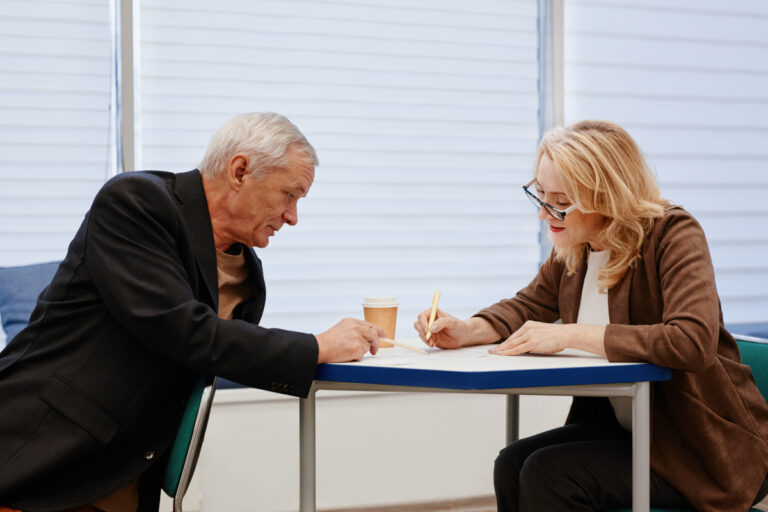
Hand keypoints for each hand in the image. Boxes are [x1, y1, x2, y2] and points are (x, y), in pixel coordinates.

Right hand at [316, 318, 383, 362]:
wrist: (319, 348)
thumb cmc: (328, 342)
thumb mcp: (342, 328)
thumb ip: (355, 330)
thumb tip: (367, 336)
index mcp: (351, 321)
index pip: (369, 325)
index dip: (378, 330)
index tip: (382, 334)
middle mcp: (355, 327)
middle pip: (374, 334)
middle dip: (376, 343)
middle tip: (374, 350)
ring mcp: (356, 337)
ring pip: (368, 346)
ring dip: (361, 351)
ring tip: (348, 351)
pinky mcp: (356, 347)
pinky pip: (362, 354)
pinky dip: (356, 357)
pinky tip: (347, 354)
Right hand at [413, 308, 471, 348]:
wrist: (462, 336)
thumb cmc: (459, 326)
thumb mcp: (452, 323)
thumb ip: (442, 323)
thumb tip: (431, 328)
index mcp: (433, 313)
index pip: (422, 316)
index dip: (422, 323)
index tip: (427, 330)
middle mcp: (429, 320)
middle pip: (418, 324)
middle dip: (422, 331)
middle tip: (428, 337)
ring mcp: (429, 329)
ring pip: (420, 332)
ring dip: (424, 338)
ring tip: (432, 342)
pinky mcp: (430, 337)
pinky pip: (424, 340)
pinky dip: (427, 342)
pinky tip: (433, 344)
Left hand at [489, 322, 605, 356]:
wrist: (566, 334)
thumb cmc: (557, 336)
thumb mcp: (541, 333)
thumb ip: (532, 337)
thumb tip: (525, 346)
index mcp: (528, 325)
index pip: (514, 335)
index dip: (506, 342)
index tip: (499, 346)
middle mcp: (527, 328)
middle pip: (511, 339)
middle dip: (501, 346)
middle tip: (492, 351)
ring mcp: (529, 335)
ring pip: (512, 344)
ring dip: (502, 350)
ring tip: (495, 354)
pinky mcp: (532, 342)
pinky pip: (517, 349)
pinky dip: (509, 353)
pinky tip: (503, 355)